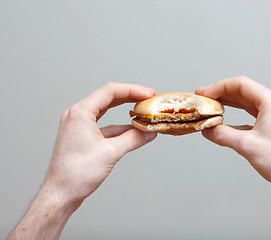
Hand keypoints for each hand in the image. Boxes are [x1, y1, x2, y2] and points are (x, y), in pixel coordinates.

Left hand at [45, 82, 156, 202]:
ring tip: (143, 112)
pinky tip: (133, 130)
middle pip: (108, 98)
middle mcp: (77, 115)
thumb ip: (133, 139)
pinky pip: (104, 125)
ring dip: (124, 112)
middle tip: (149, 99)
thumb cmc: (76, 174)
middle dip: (130, 97)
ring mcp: (78, 126)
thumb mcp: (111, 153)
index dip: (133, 90)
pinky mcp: (82, 136)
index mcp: (80, 113)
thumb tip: (149, 132)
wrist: (61, 193)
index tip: (149, 94)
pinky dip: (119, 127)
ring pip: (106, 111)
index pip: (110, 91)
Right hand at [196, 76, 270, 238]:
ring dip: (229, 105)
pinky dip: (237, 118)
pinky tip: (226, 124)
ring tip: (213, 107)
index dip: (219, 87)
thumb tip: (207, 130)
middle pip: (243, 92)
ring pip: (247, 104)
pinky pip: (252, 117)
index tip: (205, 94)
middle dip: (222, 94)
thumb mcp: (246, 145)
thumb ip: (222, 135)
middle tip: (204, 98)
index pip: (241, 84)